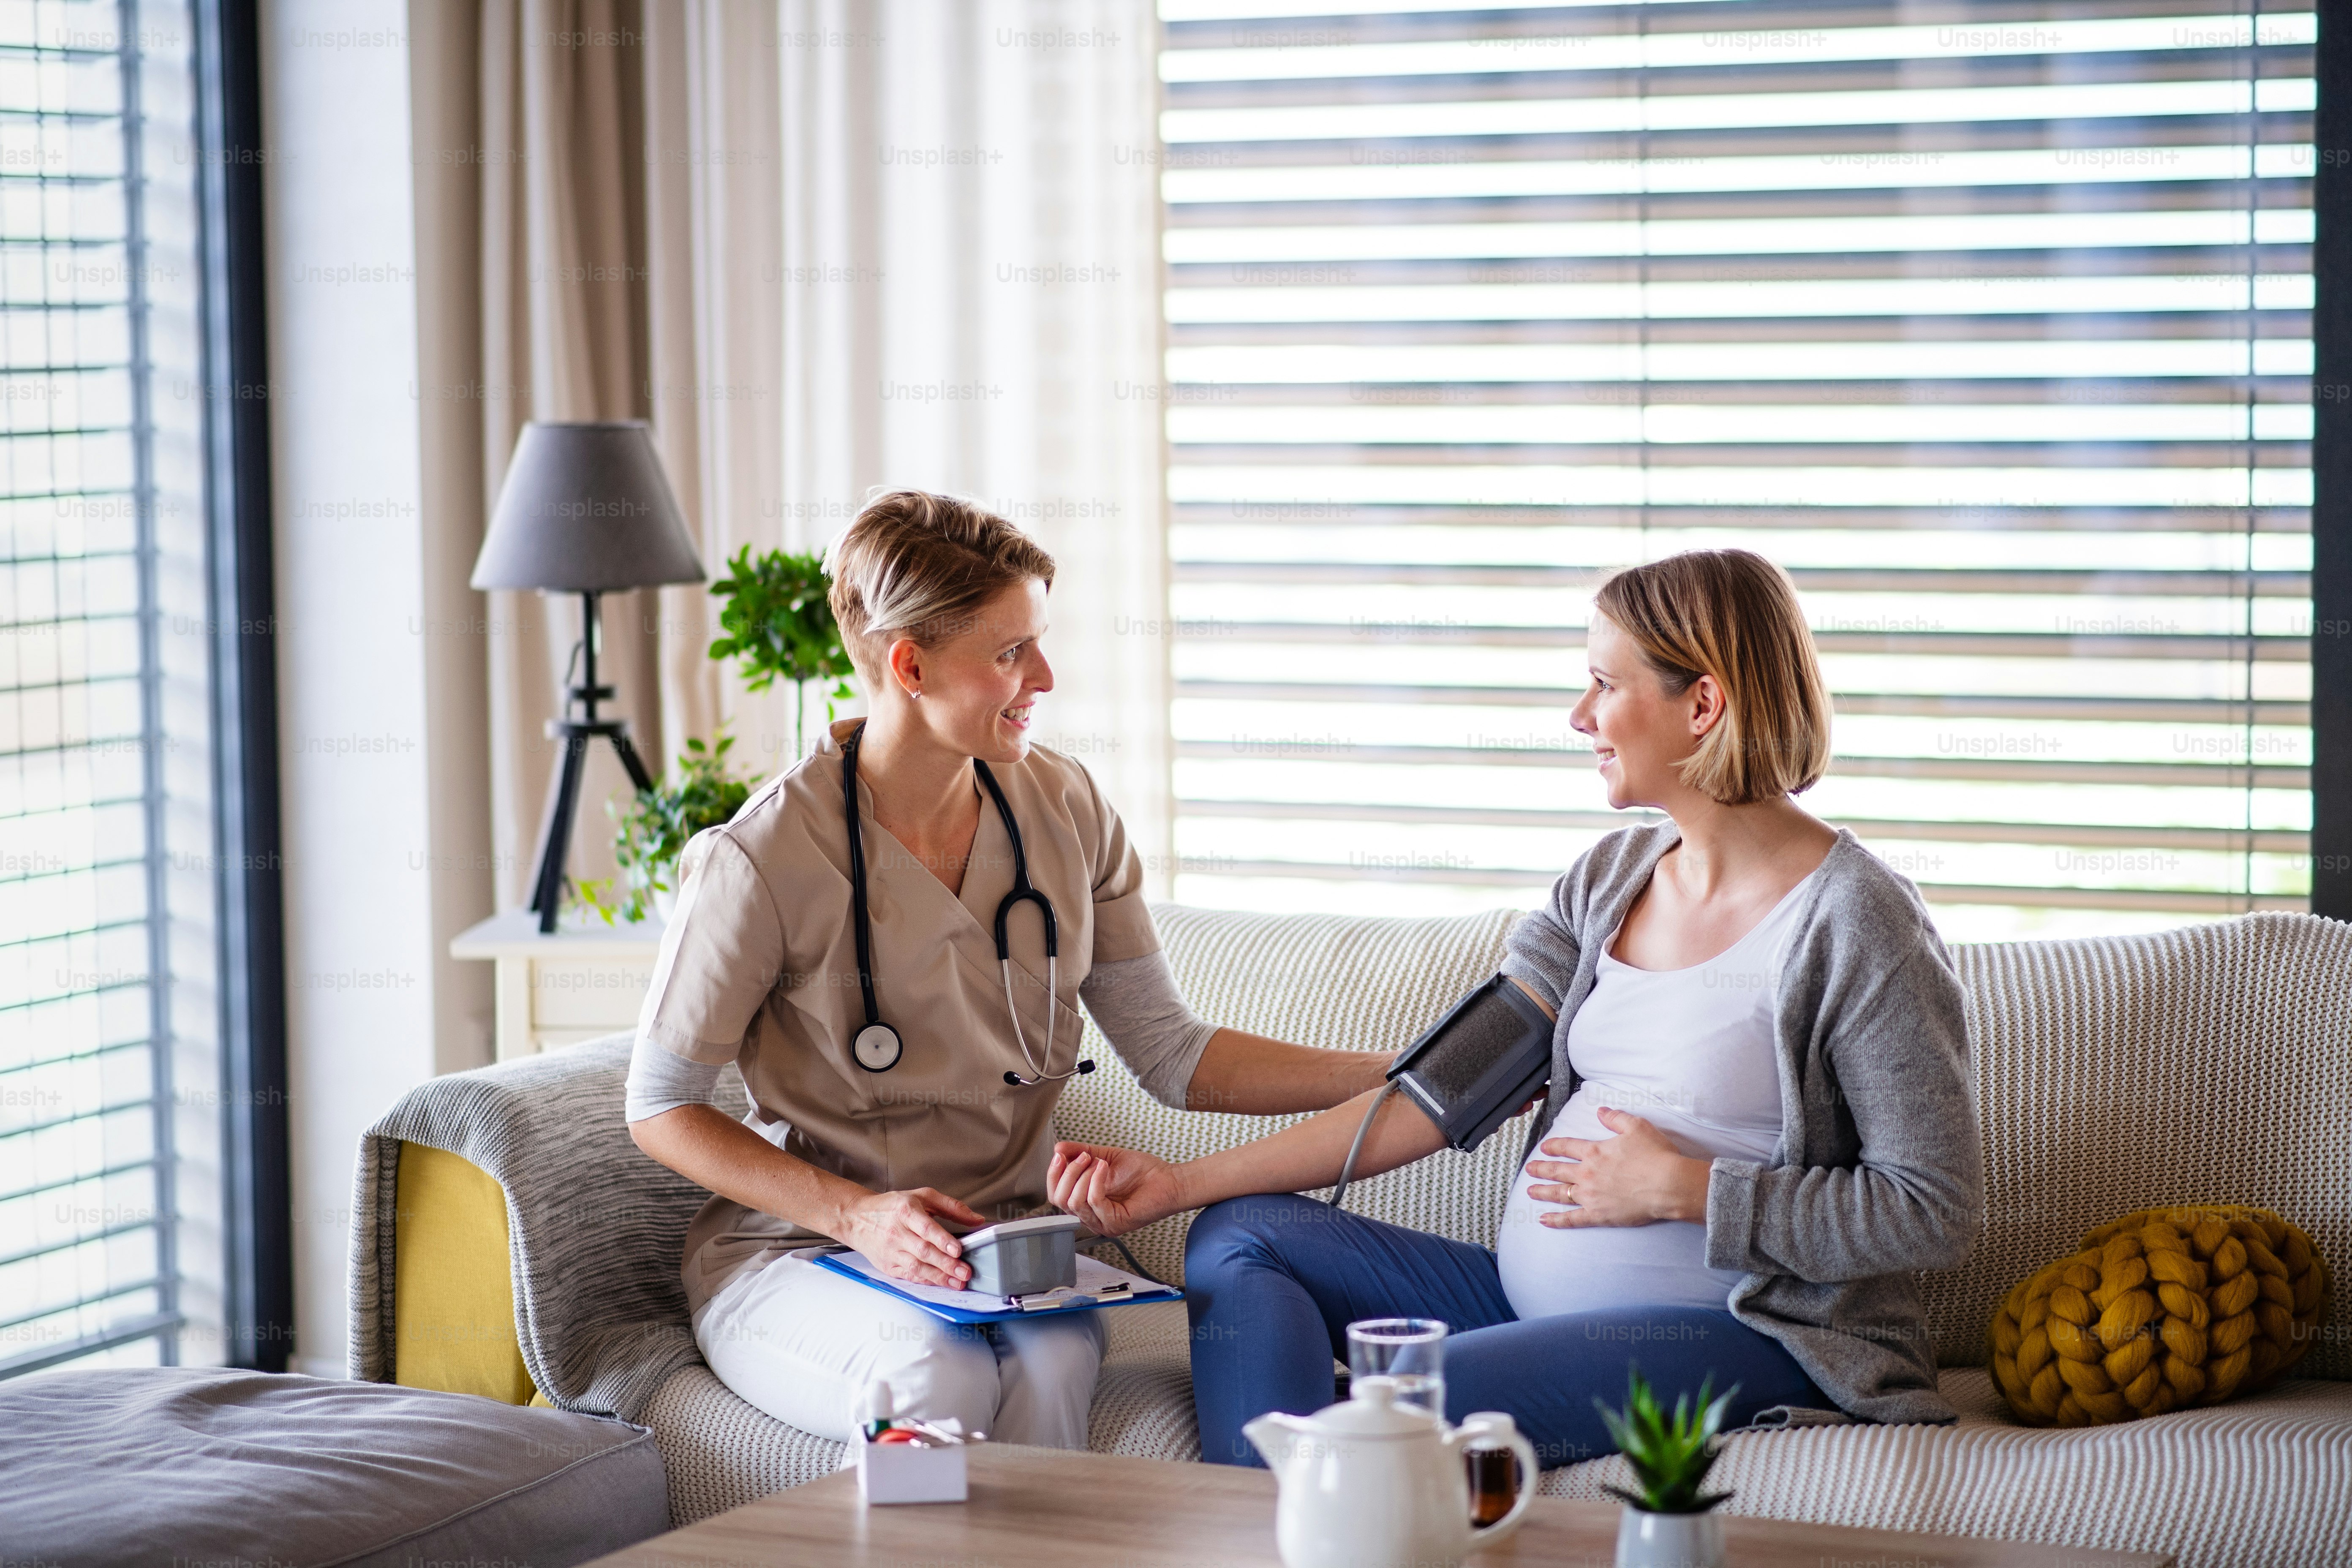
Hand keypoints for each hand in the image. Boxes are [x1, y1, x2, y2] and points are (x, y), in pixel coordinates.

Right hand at [836, 1186, 984, 1287]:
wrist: (855, 1218)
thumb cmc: (891, 1206)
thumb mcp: (921, 1196)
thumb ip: (951, 1206)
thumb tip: (977, 1219)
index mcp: (905, 1211)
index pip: (926, 1228)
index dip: (942, 1240)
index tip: (957, 1250)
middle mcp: (897, 1233)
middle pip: (923, 1251)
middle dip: (946, 1264)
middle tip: (965, 1272)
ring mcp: (891, 1251)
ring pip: (916, 1267)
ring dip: (938, 1277)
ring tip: (957, 1283)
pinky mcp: (887, 1266)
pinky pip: (908, 1276)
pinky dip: (925, 1280)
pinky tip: (940, 1283)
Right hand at [1048, 1141, 1185, 1236]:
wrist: (1169, 1180)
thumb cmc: (1142, 1172)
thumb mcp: (1104, 1157)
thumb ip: (1080, 1152)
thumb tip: (1058, 1148)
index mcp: (1085, 1203)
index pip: (1055, 1195)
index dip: (1053, 1174)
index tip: (1061, 1154)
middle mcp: (1091, 1216)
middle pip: (1059, 1201)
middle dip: (1067, 1173)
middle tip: (1084, 1156)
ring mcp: (1102, 1223)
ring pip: (1074, 1202)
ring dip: (1082, 1175)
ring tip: (1099, 1162)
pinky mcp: (1115, 1224)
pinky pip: (1094, 1202)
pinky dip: (1096, 1181)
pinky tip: (1105, 1168)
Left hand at [1523, 1106, 1710, 1228]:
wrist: (1669, 1184)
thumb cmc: (1656, 1155)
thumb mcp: (1636, 1126)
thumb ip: (1615, 1118)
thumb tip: (1600, 1111)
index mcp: (1594, 1151)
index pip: (1566, 1146)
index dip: (1553, 1146)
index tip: (1544, 1147)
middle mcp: (1587, 1173)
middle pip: (1557, 1170)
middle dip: (1541, 1169)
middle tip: (1529, 1169)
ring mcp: (1590, 1195)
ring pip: (1559, 1193)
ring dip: (1542, 1191)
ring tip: (1529, 1191)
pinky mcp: (1599, 1215)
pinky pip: (1572, 1219)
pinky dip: (1556, 1221)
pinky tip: (1544, 1220)